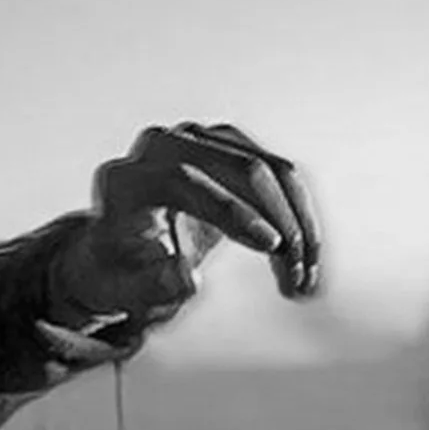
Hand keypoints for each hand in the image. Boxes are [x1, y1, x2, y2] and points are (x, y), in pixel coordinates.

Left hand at [57, 121, 320, 325]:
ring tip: (306, 278)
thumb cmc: (121, 275)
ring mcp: (198, 139)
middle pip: (242, 168)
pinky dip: (298, 215)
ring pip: (272, 170)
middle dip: (281, 223)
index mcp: (127, 180)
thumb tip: (190, 280)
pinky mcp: (228, 144)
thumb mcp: (127, 290)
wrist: (122, 250)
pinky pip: (279, 174)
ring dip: (299, 223)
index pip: (186, 181)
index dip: (233, 213)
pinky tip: (306, 257)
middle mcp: (162, 147)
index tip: (272, 247)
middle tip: (301, 277)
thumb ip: (152, 286)